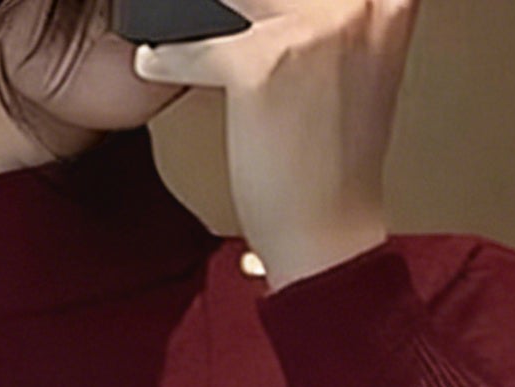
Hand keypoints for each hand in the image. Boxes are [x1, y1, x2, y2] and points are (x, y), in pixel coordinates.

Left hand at [132, 0, 424, 288]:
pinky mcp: (266, 63)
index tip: (244, 8)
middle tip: (208, 19)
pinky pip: (196, 44)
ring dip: (191, 10)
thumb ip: (336, 14)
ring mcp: (314, 29)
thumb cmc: (336, 162)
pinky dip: (166, 58)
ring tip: (168, 19)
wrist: (330, 235)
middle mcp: (359, 2)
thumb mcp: (361, 64)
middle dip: (230, 3)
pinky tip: (153, 63)